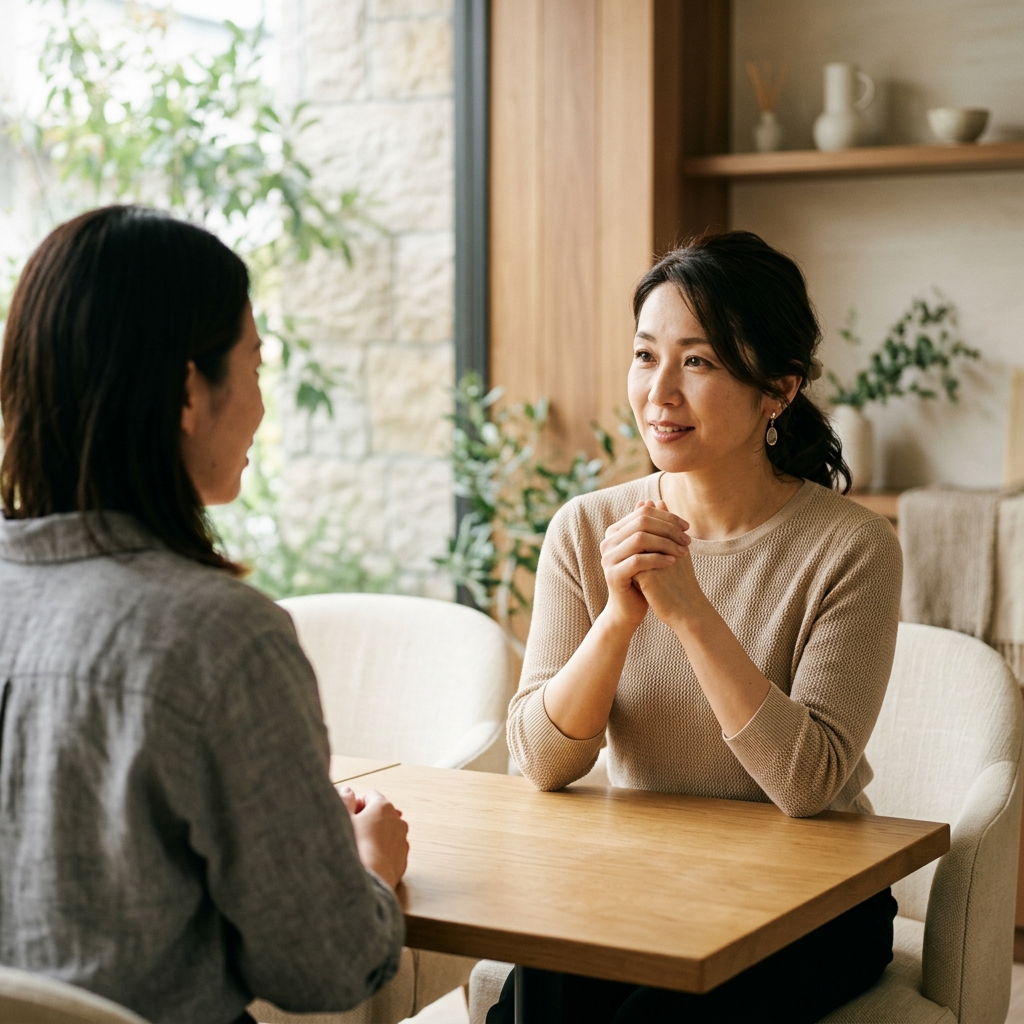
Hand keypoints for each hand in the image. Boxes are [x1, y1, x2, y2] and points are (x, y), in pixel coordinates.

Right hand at [339, 787, 408, 889]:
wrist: (369, 881)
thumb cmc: (354, 849)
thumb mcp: (342, 819)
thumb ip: (345, 800)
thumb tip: (348, 791)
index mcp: (383, 806)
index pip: (369, 796)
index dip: (356, 804)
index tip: (347, 816)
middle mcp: (397, 820)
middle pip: (380, 813)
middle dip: (366, 819)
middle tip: (351, 832)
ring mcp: (402, 840)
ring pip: (386, 831)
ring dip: (375, 835)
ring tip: (359, 848)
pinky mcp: (403, 858)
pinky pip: (391, 849)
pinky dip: (381, 851)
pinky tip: (368, 860)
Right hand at [599, 500, 689, 628]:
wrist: (629, 608)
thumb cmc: (643, 577)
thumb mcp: (649, 548)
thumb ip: (652, 526)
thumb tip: (657, 500)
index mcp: (615, 531)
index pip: (643, 512)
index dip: (667, 517)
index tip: (687, 527)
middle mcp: (608, 541)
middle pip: (642, 522)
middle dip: (669, 529)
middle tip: (688, 539)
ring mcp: (608, 558)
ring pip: (640, 539)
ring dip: (666, 543)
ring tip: (684, 551)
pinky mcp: (613, 574)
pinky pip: (638, 561)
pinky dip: (658, 559)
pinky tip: (673, 561)